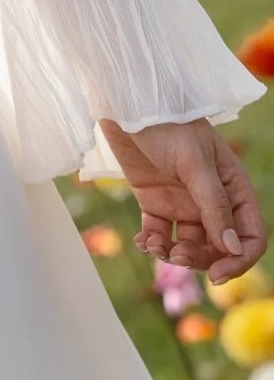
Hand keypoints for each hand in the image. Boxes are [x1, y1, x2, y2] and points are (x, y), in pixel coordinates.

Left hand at [95, 116, 267, 282]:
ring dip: (174, 254)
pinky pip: (159, 234)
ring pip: (188, 245)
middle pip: (217, 247)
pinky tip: (142, 242)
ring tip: (154, 247)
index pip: (249, 235)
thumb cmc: (169, 124)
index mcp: (233, 189)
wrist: (130, 105)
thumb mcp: (195, 163)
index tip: (216, 274)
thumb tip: (232, 247)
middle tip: (178, 257)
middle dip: (201, 259)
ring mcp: (183, 203)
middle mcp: (211, 200)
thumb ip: (213, 205)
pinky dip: (152, 244)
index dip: (238, 259)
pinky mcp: (154, 202)